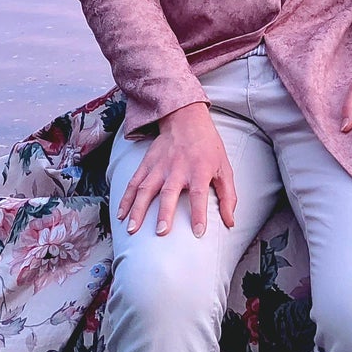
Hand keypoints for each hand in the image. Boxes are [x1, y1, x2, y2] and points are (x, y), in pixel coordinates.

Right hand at [118, 102, 236, 237]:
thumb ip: (228, 196)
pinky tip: (121, 214)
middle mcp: (178, 168)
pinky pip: (134, 182)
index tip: (199, 232)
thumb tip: (230, 223)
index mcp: (199, 170)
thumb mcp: (224, 168)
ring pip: (146, 189)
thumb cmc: (208, 147)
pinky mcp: (147, 163)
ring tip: (133, 229)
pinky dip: (126, 199)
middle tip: (161, 232)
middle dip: (164, 213)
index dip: (199, 214)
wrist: (186, 119)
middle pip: (169, 192)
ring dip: (138, 209)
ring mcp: (159, 166)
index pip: (199, 195)